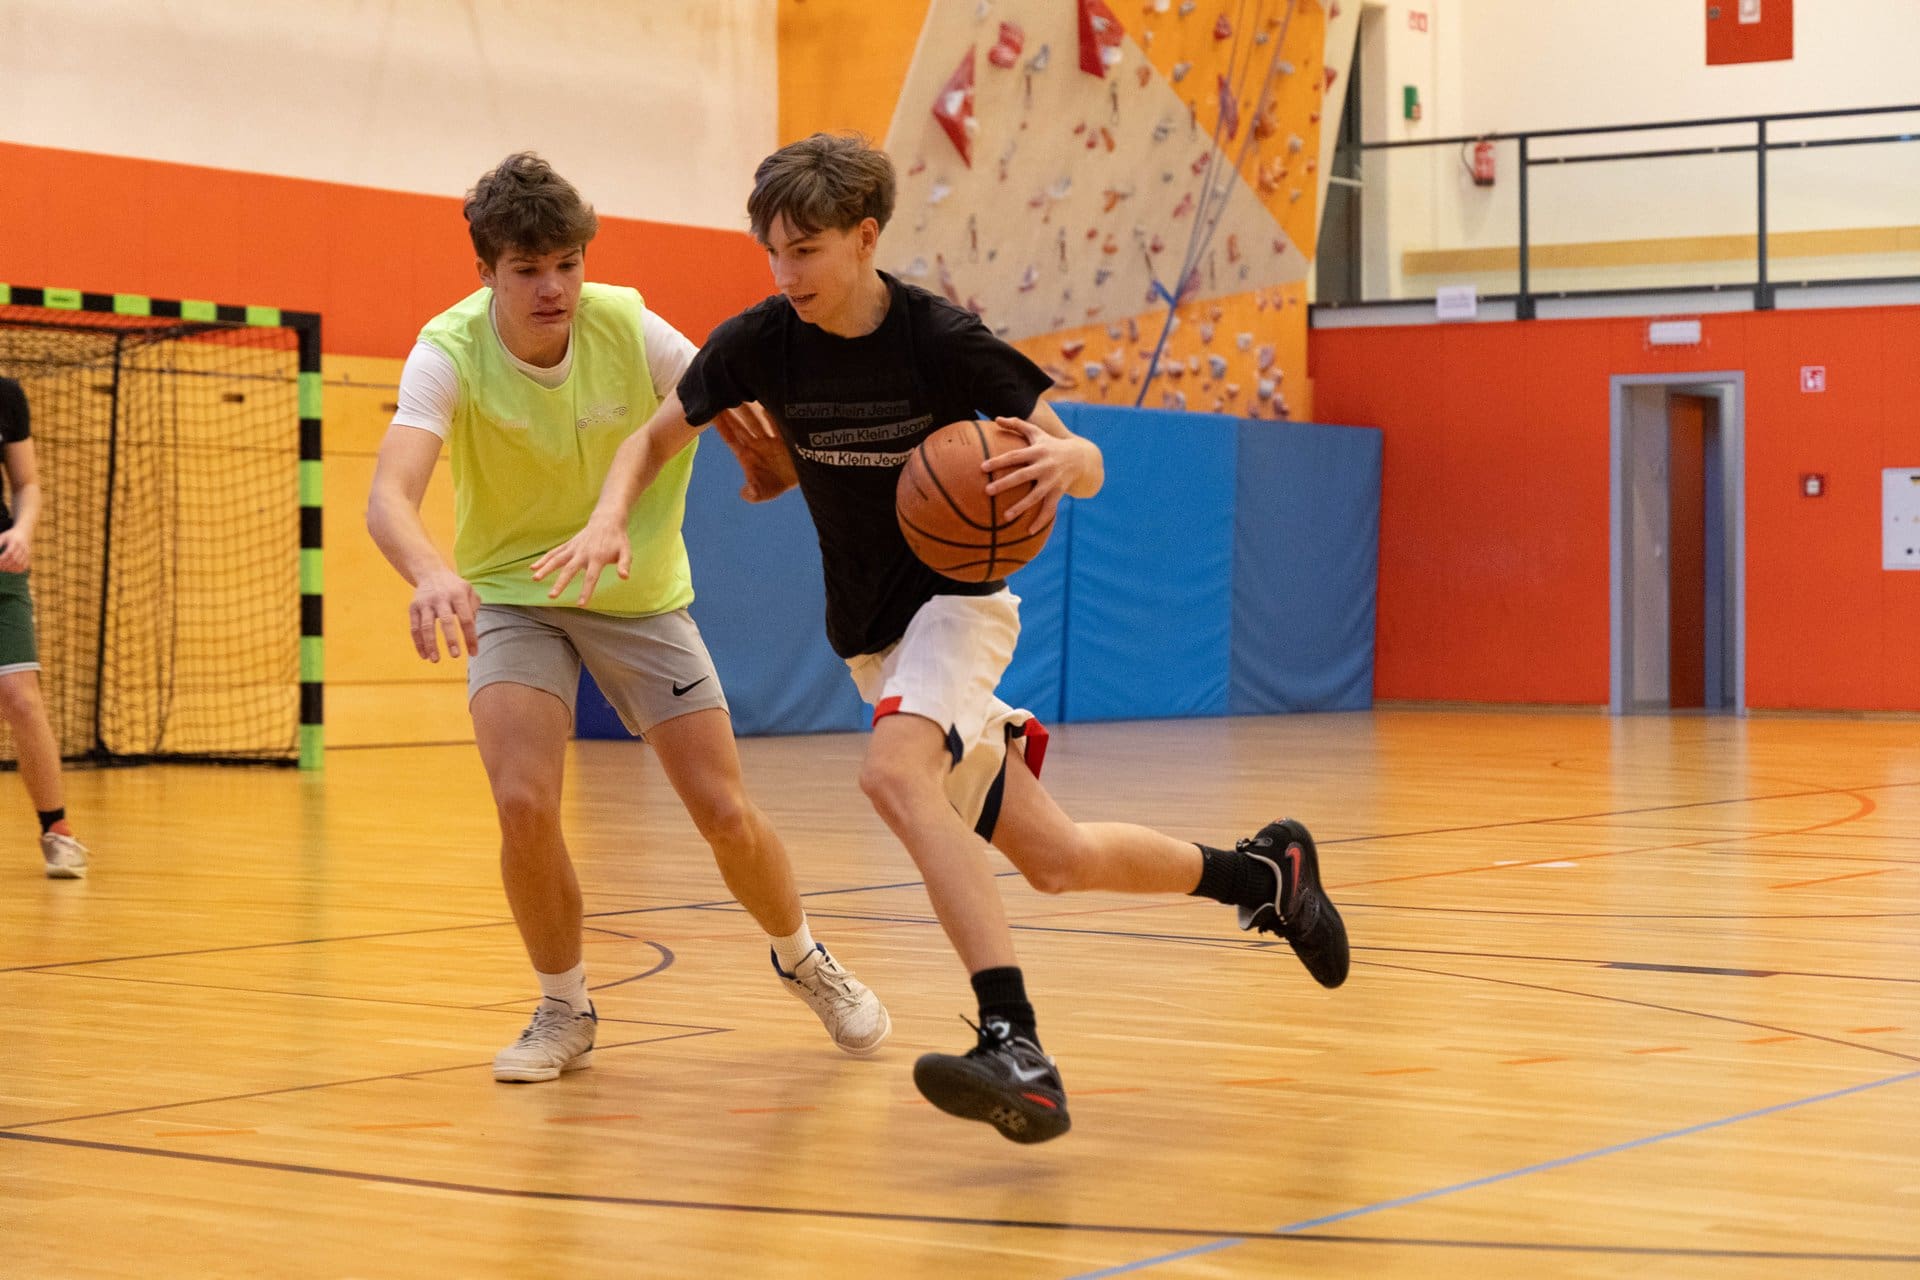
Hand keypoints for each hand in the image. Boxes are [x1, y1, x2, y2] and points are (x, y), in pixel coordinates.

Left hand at [0, 528, 29, 573]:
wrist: (24, 532)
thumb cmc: (10, 535)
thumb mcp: (3, 537)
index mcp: (16, 542)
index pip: (9, 553)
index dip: (2, 558)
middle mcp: (23, 548)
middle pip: (14, 560)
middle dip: (5, 565)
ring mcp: (27, 553)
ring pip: (19, 564)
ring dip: (10, 568)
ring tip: (2, 569)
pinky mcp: (29, 557)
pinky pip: (24, 566)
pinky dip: (17, 570)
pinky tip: (10, 569)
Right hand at [410, 570, 479, 661]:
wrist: (431, 572)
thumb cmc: (455, 588)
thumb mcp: (469, 591)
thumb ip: (474, 608)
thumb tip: (472, 630)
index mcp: (458, 594)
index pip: (466, 619)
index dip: (470, 637)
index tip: (474, 653)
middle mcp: (441, 598)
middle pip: (446, 621)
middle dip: (451, 640)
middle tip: (456, 656)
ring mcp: (425, 603)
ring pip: (426, 626)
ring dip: (431, 644)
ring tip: (435, 660)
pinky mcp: (413, 607)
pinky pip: (414, 628)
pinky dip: (418, 643)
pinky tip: (424, 655)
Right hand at [529, 513, 630, 606]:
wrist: (607, 521)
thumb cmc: (618, 540)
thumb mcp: (626, 551)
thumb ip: (624, 564)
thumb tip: (624, 577)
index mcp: (597, 557)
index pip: (591, 577)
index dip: (586, 591)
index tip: (581, 605)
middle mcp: (583, 553)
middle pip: (569, 570)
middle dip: (560, 583)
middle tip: (552, 596)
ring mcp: (574, 548)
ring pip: (557, 559)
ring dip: (546, 568)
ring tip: (535, 579)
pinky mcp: (569, 545)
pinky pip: (554, 552)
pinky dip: (544, 559)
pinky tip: (533, 568)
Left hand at [711, 402, 796, 502]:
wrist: (806, 480)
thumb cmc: (780, 484)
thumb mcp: (764, 492)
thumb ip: (753, 494)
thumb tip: (744, 493)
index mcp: (748, 454)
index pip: (730, 437)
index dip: (721, 426)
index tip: (710, 412)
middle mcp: (757, 443)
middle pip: (741, 424)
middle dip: (731, 410)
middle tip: (721, 392)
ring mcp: (770, 437)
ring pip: (756, 419)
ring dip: (748, 406)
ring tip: (739, 388)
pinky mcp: (785, 433)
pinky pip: (776, 420)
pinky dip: (771, 410)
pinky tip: (765, 396)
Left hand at [982, 416, 1079, 533]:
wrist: (1080, 458)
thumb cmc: (1051, 444)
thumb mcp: (1037, 432)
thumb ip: (1017, 424)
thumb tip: (996, 418)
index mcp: (1037, 451)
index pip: (1014, 456)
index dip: (999, 461)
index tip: (983, 467)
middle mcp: (1044, 466)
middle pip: (1022, 476)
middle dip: (1005, 484)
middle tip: (987, 491)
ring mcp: (1052, 480)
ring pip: (1035, 496)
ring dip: (1021, 506)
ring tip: (1005, 517)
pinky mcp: (1058, 492)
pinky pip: (1049, 509)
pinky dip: (1041, 520)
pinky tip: (1029, 531)